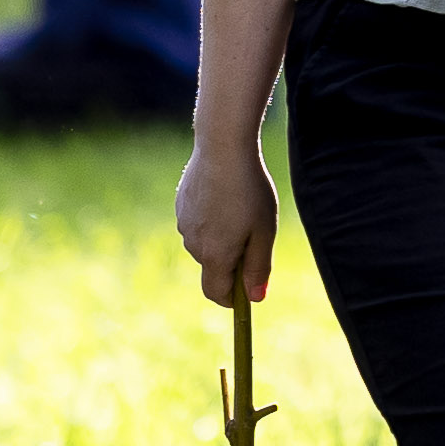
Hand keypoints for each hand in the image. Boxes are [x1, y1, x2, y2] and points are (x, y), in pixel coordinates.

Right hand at [175, 141, 277, 306]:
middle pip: (212, 267)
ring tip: (240, 207)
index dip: (232, 298)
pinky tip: (225, 194)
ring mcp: (183, 224)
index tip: (247, 289)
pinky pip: (198, 222)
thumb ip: (258, 267)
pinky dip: (211, 218)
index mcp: (214, 256)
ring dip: (221, 237)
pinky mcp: (180, 205)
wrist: (222, 147)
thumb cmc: (250, 190)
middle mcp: (193, 244)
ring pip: (204, 243)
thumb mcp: (264, 231)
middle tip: (254, 233)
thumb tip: (256, 298)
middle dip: (231, 261)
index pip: (216, 294)